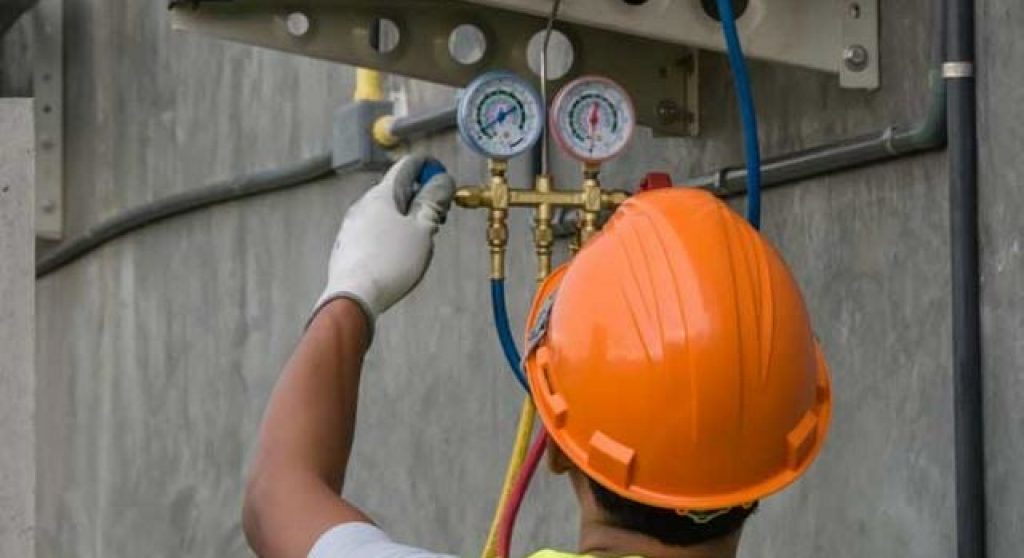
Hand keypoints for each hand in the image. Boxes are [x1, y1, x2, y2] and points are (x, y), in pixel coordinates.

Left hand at [312, 155, 454, 333]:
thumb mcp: (422, 230)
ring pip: (386, 212)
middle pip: (396, 189)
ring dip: (407, 217)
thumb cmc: (388, 264)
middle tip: (439, 211)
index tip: (442, 176)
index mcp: (382, 195)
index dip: (429, 167)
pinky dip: (393, 232)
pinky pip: (376, 230)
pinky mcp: (349, 245)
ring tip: (423, 237)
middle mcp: (363, 205)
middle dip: (420, 196)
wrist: (353, 297)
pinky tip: (401, 252)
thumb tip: (442, 181)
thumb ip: (433, 203)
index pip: (407, 166)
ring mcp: (353, 226)